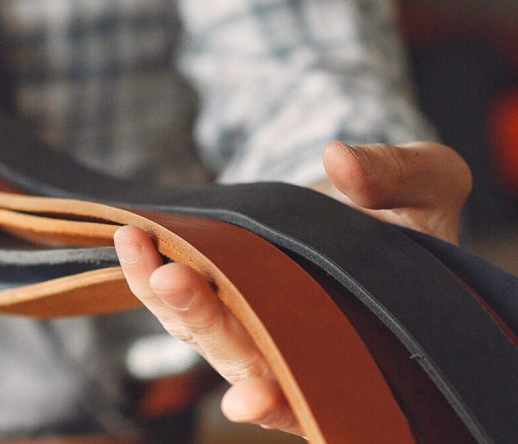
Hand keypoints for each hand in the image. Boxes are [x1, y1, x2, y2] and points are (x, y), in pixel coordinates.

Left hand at [114, 141, 470, 434]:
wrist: (374, 204)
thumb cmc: (412, 209)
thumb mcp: (428, 183)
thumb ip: (396, 175)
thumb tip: (339, 158)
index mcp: (362, 346)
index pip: (318, 394)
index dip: (282, 402)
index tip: (248, 402)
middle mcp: (298, 351)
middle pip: (242, 358)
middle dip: (205, 321)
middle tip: (172, 279)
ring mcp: (255, 329)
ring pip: (200, 332)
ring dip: (164, 293)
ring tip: (135, 242)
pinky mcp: (224, 301)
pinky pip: (182, 301)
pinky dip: (152, 273)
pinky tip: (133, 239)